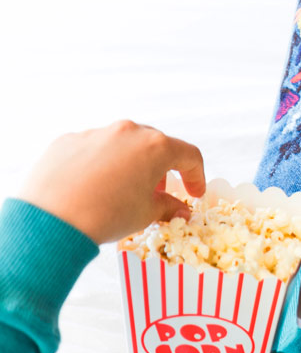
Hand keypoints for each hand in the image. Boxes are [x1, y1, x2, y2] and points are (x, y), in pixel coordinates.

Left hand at [18, 121, 205, 244]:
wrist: (52, 219)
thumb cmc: (106, 214)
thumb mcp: (146, 214)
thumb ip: (168, 207)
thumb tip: (179, 210)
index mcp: (155, 147)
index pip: (189, 156)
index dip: (196, 176)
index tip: (194, 194)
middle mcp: (127, 132)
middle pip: (155, 145)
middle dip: (162, 169)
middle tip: (159, 193)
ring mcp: (95, 133)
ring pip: (123, 145)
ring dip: (131, 165)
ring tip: (123, 192)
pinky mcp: (68, 141)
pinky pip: (94, 149)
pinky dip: (101, 165)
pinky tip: (94, 189)